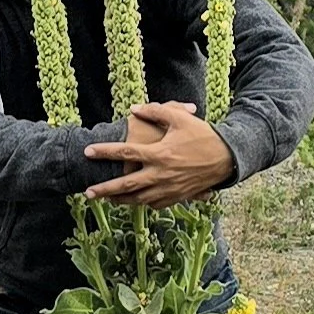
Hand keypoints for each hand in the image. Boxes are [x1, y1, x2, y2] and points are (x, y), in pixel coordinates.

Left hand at [84, 100, 234, 206]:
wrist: (226, 159)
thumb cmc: (203, 135)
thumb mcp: (180, 118)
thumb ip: (156, 111)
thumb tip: (134, 109)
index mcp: (158, 154)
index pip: (124, 153)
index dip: (104, 152)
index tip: (87, 152)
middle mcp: (160, 174)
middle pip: (125, 185)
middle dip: (104, 190)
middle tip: (87, 193)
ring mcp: (168, 189)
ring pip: (138, 199)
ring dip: (120, 201)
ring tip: (106, 200)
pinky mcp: (177, 197)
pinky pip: (154, 204)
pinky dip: (142, 203)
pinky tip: (134, 202)